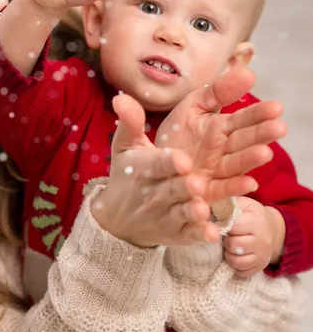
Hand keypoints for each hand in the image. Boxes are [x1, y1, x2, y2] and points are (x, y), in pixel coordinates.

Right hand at [92, 93, 216, 247]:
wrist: (117, 219)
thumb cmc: (126, 175)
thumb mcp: (125, 147)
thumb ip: (130, 122)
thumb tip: (121, 96)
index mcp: (144, 169)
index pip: (156, 164)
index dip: (167, 162)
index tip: (182, 159)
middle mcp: (155, 193)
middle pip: (172, 189)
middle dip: (183, 187)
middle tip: (197, 181)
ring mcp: (167, 215)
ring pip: (182, 212)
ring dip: (193, 210)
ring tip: (204, 207)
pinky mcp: (177, 233)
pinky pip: (189, 235)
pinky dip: (200, 234)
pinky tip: (214, 232)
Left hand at [155, 68, 286, 203]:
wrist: (153, 165)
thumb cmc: (176, 134)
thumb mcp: (192, 107)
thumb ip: (216, 92)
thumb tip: (248, 72)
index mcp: (220, 128)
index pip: (242, 119)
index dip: (258, 113)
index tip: (276, 107)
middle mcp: (222, 150)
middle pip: (243, 141)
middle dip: (261, 134)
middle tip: (279, 127)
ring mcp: (215, 171)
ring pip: (236, 164)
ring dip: (250, 159)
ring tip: (265, 153)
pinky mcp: (206, 191)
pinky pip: (220, 189)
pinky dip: (234, 187)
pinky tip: (250, 183)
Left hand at [223, 197, 285, 276]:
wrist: (271, 228)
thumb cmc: (250, 213)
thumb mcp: (241, 203)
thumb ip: (226, 204)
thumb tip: (207, 209)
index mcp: (257, 220)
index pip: (232, 226)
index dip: (222, 225)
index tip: (221, 223)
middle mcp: (263, 239)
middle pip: (233, 244)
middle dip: (225, 239)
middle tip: (227, 235)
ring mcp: (263, 255)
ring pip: (236, 261)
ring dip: (228, 253)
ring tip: (229, 245)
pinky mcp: (261, 267)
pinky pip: (241, 271)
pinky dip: (234, 265)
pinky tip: (235, 255)